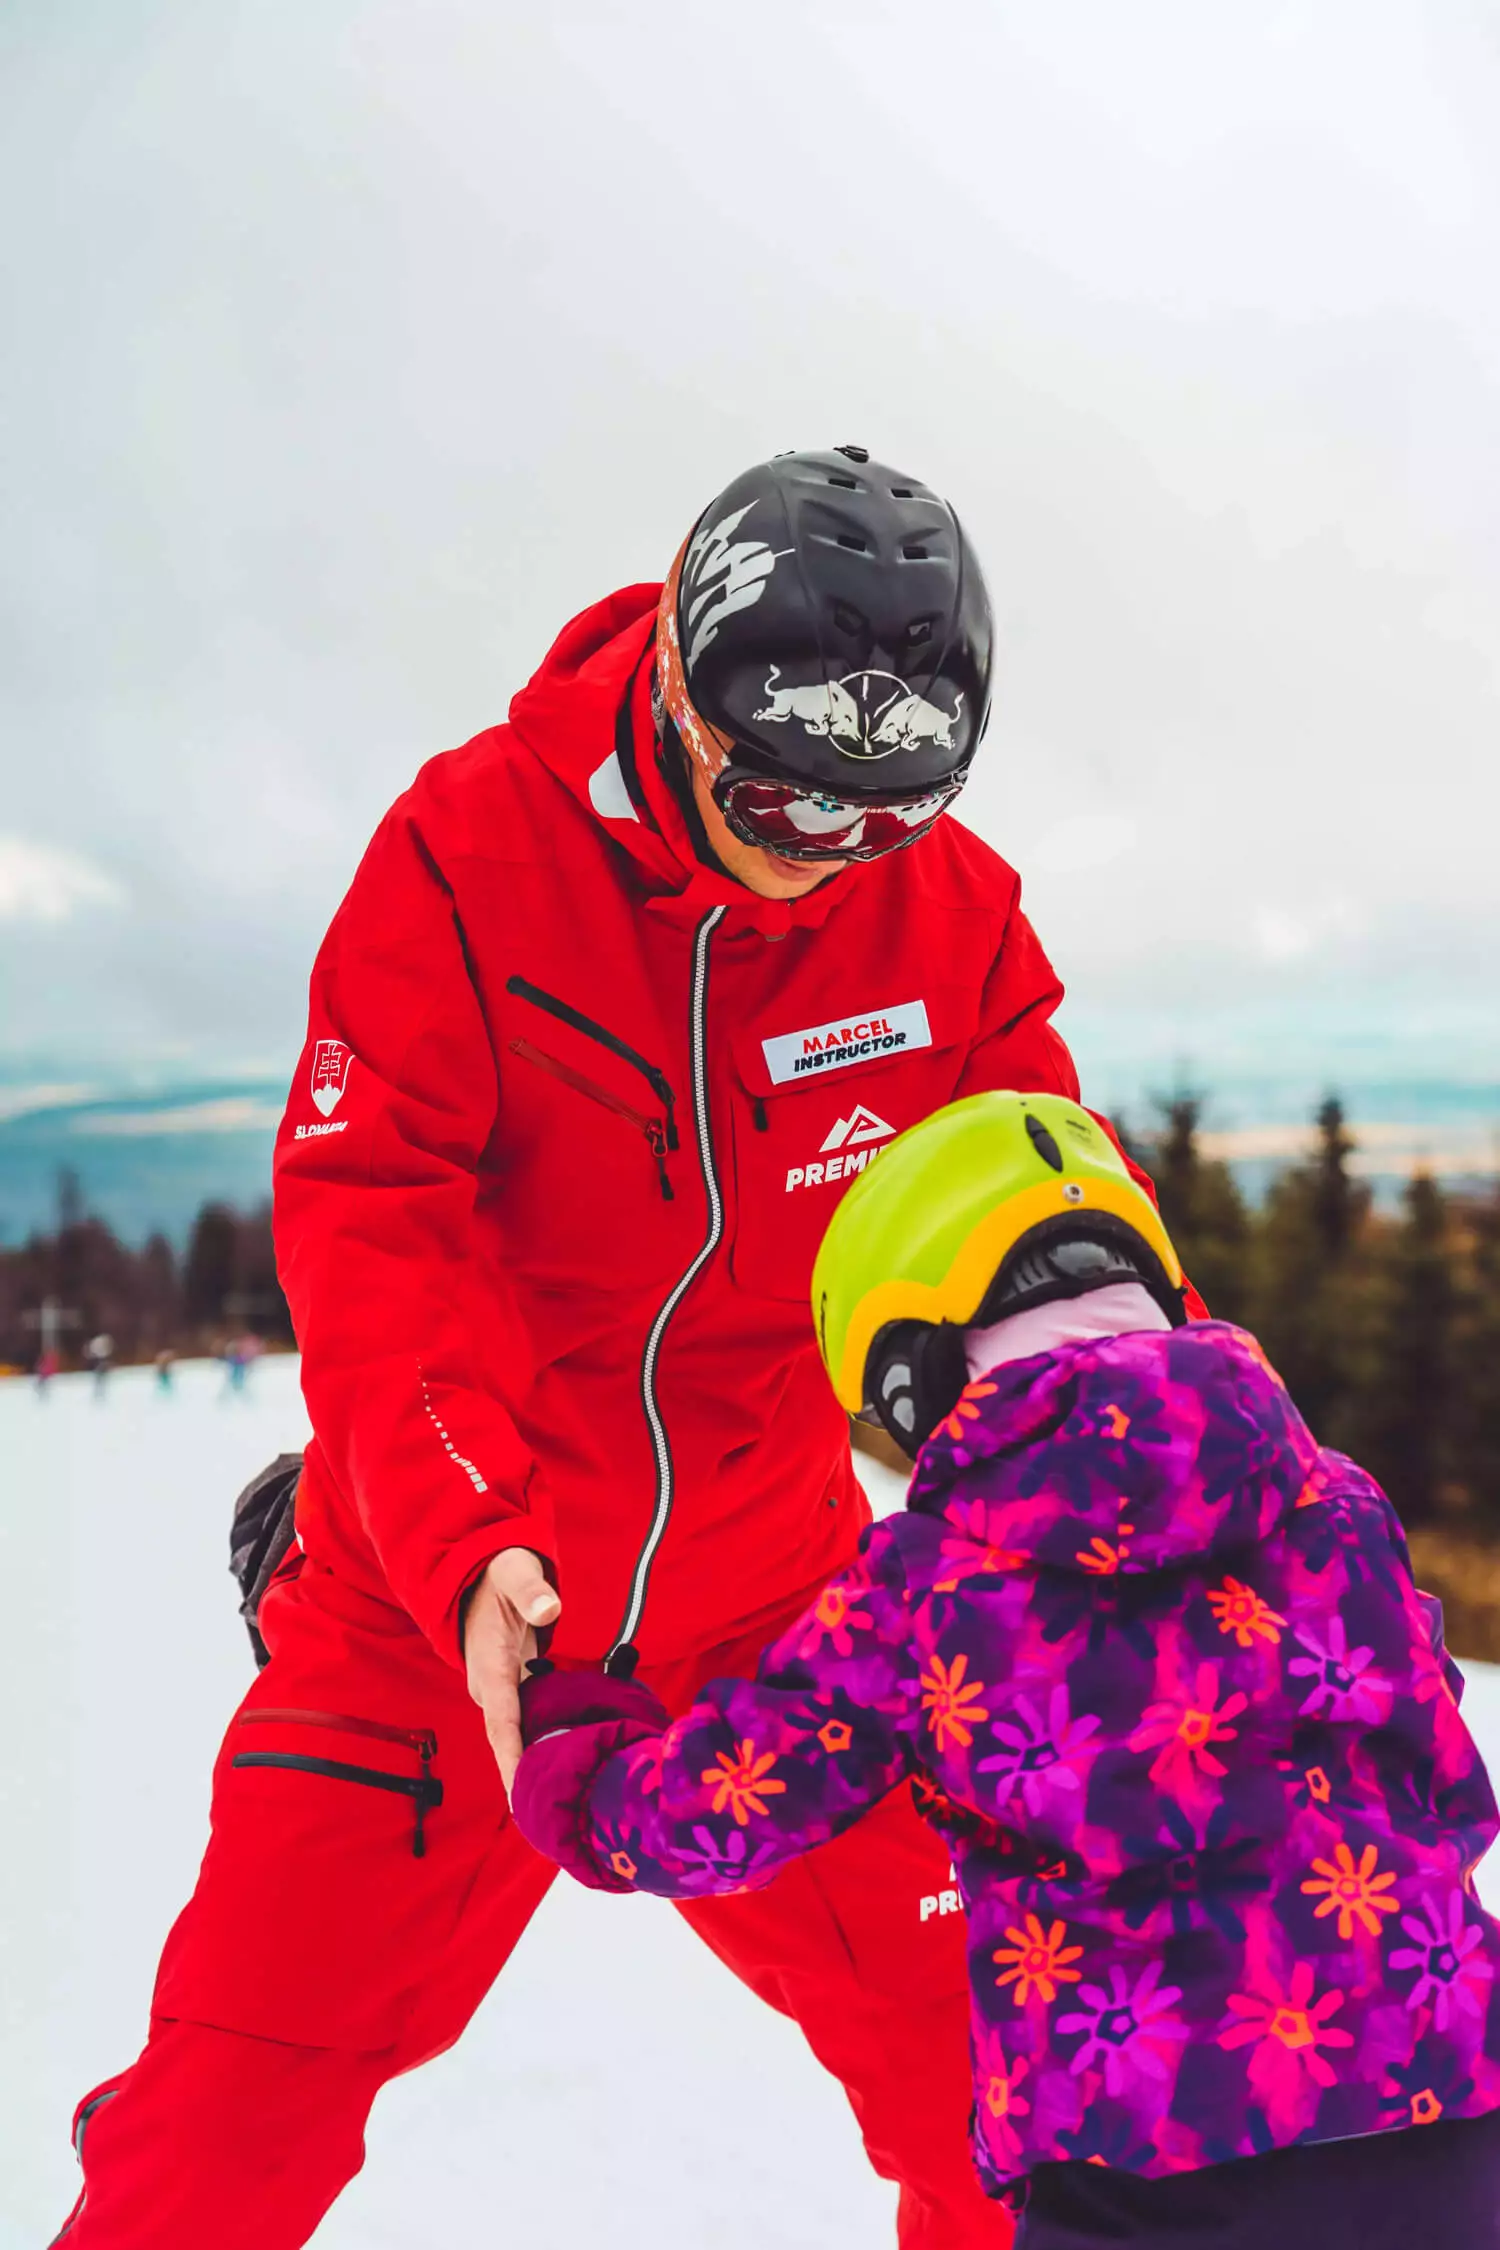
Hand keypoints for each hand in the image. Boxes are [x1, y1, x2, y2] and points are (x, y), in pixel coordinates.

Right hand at [462, 1549, 561, 1795]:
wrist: (476, 1575)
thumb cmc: (500, 1573)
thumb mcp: (515, 1573)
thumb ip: (531, 1591)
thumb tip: (549, 1609)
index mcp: (491, 1664)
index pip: (500, 1718)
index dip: (510, 1756)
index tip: (517, 1792)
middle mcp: (490, 1686)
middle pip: (506, 1740)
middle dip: (520, 1778)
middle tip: (544, 1819)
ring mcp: (499, 1691)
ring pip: (514, 1738)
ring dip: (529, 1769)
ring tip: (552, 1811)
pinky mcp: (511, 1690)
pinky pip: (523, 1727)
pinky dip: (537, 1748)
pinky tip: (559, 1772)